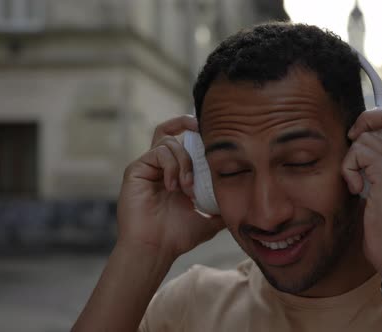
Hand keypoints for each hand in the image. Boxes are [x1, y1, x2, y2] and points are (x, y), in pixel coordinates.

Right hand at [117, 115, 224, 259]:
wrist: (156, 249)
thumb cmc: (179, 236)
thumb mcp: (210, 218)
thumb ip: (222, 204)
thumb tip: (245, 198)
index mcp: (174, 174)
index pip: (183, 143)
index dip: (195, 132)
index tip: (213, 132)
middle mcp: (159, 167)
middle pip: (169, 130)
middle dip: (186, 124)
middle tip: (202, 128)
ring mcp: (147, 168)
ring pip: (168, 142)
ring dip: (185, 162)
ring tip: (188, 187)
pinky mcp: (135, 170)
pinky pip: (157, 153)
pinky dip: (171, 166)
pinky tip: (174, 187)